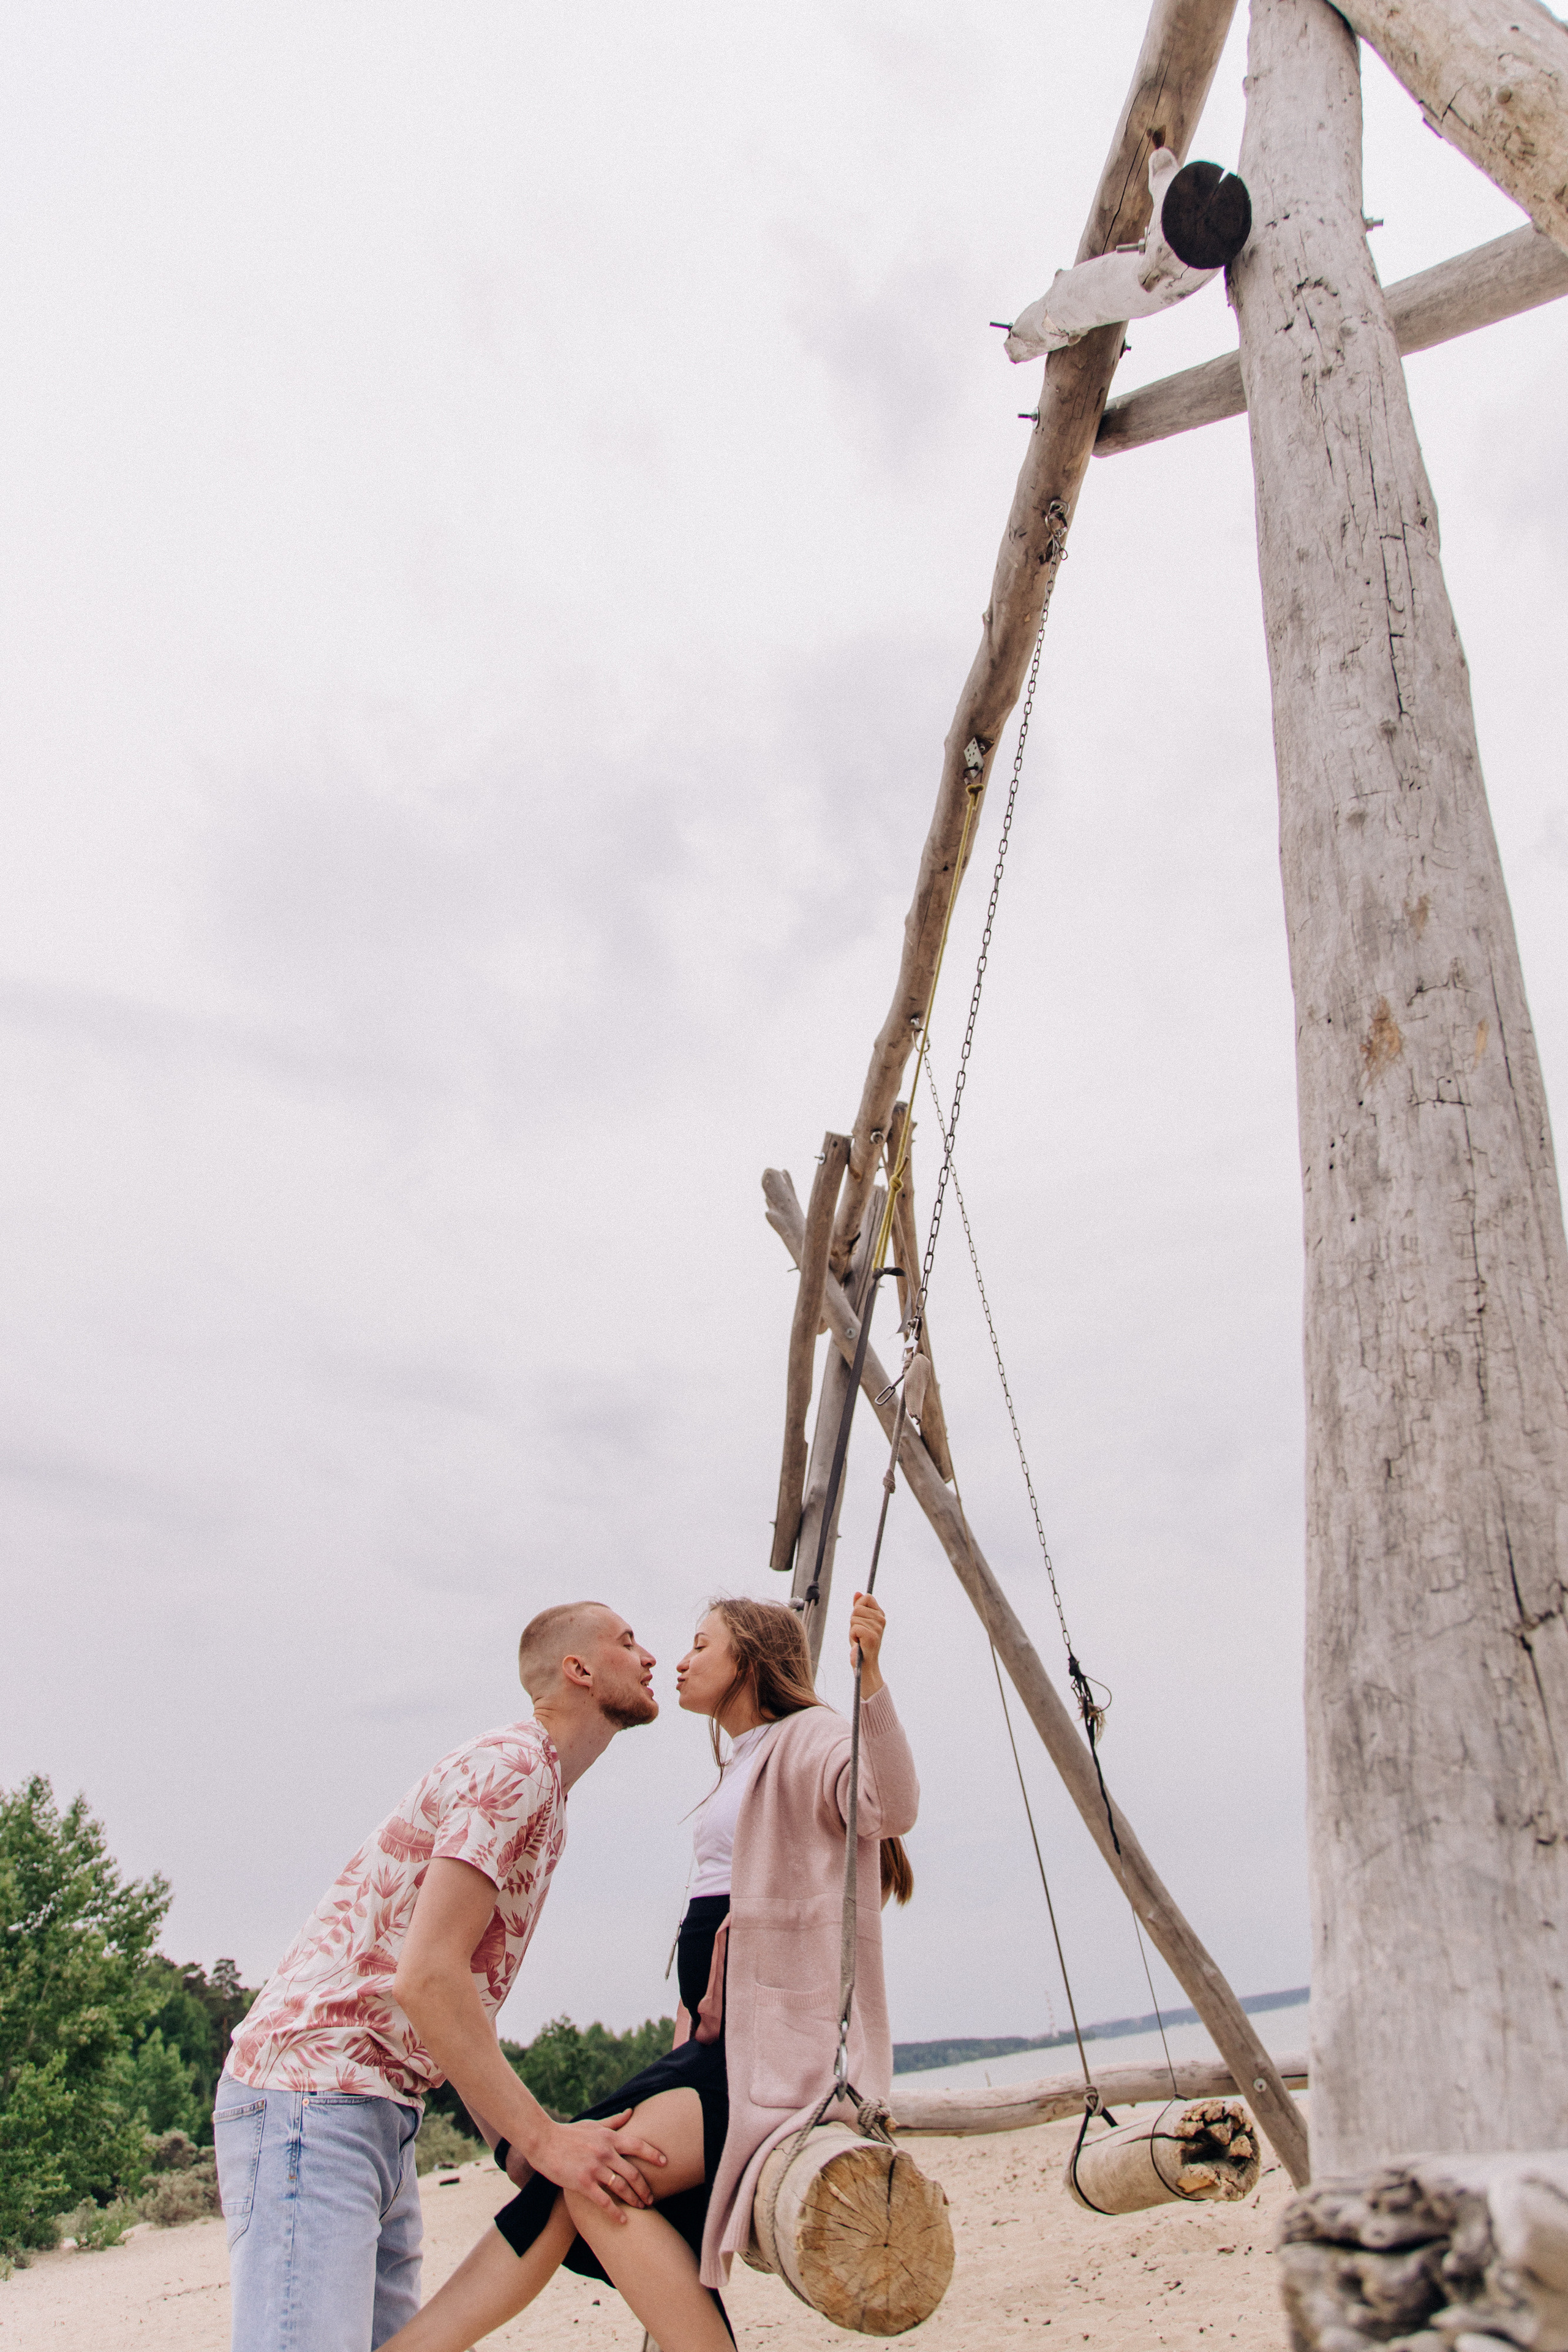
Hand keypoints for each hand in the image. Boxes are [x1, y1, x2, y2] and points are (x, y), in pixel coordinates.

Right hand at [537, 2112, 666, 2218]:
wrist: (543, 2141)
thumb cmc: (569, 2133)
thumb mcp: (593, 2124)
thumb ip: (614, 2121)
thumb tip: (632, 2111)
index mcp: (608, 2137)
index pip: (637, 2145)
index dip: (653, 2154)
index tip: (666, 2163)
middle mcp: (605, 2152)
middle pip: (633, 2172)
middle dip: (645, 2187)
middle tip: (652, 2198)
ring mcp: (594, 2168)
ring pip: (621, 2187)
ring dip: (634, 2199)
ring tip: (641, 2208)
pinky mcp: (582, 2183)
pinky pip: (604, 2201)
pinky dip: (615, 2212)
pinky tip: (623, 2220)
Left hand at [849, 1592, 885, 1695]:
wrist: (864, 1664)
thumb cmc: (861, 1642)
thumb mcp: (859, 1621)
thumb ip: (859, 1606)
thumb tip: (858, 1592)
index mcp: (880, 1614)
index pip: (867, 1598)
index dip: (858, 1607)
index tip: (860, 1620)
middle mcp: (881, 1620)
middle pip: (857, 1608)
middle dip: (853, 1620)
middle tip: (859, 1633)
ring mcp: (878, 1628)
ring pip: (854, 1618)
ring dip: (852, 1630)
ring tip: (859, 1639)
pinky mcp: (872, 1637)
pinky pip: (854, 1628)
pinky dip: (852, 1636)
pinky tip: (858, 1643)